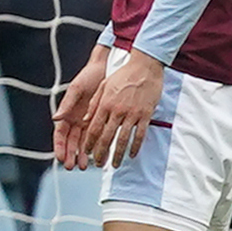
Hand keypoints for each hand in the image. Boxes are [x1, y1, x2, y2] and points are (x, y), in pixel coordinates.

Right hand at [51, 52, 111, 169]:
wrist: (106, 69)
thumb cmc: (88, 77)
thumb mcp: (77, 90)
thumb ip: (67, 104)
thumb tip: (55, 118)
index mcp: (66, 114)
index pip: (60, 135)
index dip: (60, 147)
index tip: (60, 158)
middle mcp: (75, 120)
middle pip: (71, 142)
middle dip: (71, 155)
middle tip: (73, 167)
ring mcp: (87, 121)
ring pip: (84, 142)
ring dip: (83, 154)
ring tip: (86, 166)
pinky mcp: (100, 120)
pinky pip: (98, 136)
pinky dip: (98, 146)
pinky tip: (101, 155)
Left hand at [74, 49, 167, 170]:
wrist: (145, 66)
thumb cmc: (124, 74)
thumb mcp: (103, 86)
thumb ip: (94, 104)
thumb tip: (86, 120)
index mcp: (104, 104)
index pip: (93, 129)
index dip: (89, 143)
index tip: (87, 152)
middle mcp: (117, 111)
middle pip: (106, 137)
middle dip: (100, 153)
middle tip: (98, 163)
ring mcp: (132, 113)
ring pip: (122, 139)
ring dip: (117, 154)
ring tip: (115, 164)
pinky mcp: (145, 114)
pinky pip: (140, 133)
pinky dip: (135, 145)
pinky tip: (132, 154)